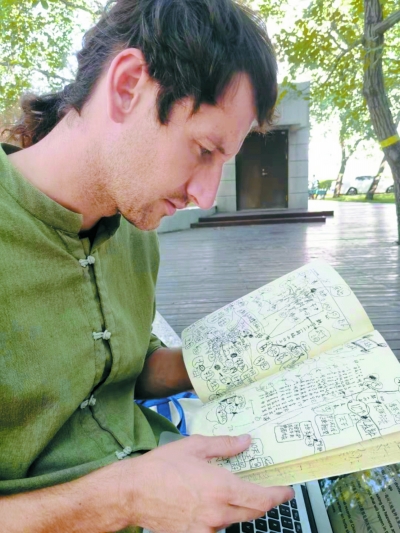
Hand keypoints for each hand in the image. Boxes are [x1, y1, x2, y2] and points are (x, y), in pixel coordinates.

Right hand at [117, 434, 293, 532]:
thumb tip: (246, 442)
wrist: (133, 491)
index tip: (287, 491)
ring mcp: (206, 528)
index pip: (262, 499)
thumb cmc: (162, 466)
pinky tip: (207, 503)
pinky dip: (219, 516)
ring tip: (228, 491)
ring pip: (234, 520)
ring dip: (238, 507)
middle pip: (253, 513)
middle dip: (263, 502)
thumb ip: (225, 445)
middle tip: (265, 490)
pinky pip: (215, 528)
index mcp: (221, 488)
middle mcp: (218, 512)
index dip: (279, 496)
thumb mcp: (195, 446)